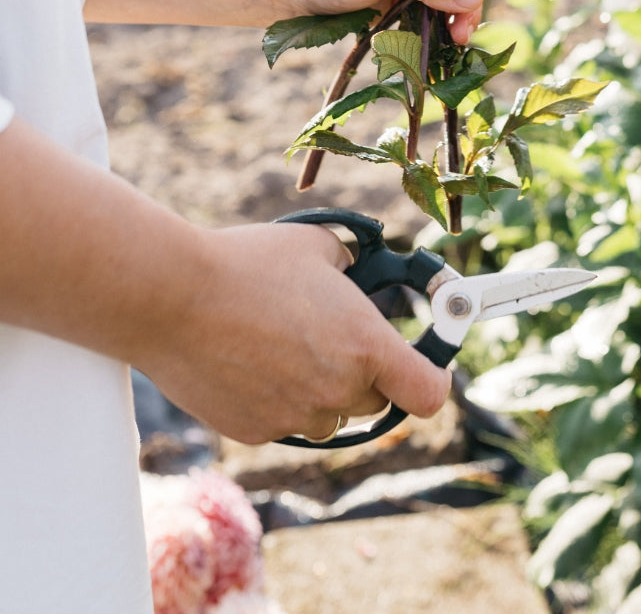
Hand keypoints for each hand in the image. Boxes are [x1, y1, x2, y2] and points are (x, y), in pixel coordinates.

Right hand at [135, 221, 451, 444]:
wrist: (171, 295)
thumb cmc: (248, 262)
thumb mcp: (318, 247)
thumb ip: (351, 267)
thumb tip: (354, 272)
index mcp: (365, 346)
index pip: (428, 394)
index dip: (431, 380)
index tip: (421, 366)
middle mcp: (337, 390)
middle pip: (375, 402)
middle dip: (364, 375)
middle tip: (332, 338)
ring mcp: (294, 416)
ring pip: (327, 416)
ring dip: (321, 392)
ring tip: (284, 347)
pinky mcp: (253, 431)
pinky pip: (282, 422)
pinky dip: (276, 400)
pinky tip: (248, 362)